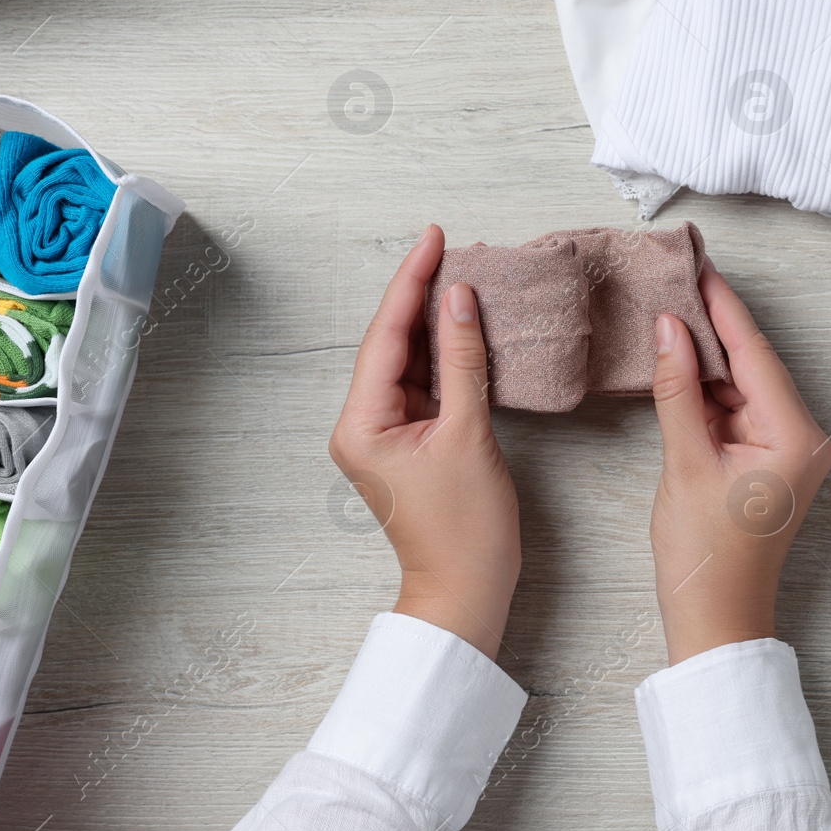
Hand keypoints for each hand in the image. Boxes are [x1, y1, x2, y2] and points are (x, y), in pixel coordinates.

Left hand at [328, 225, 519, 659]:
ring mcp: (383, 433)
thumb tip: (460, 301)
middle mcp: (361, 424)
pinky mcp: (406, 441)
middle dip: (419, 295)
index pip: (387, 336)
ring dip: (433, 322)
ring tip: (457, 275)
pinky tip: (462, 327)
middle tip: (445, 246)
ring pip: (407, 361)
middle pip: (391, 343)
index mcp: (361, 423)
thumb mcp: (469, 435)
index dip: (411, 284)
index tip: (432, 240)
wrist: (466, 591)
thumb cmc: (466, 530)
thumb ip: (464, 362)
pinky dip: (443, 356)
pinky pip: (422, 384)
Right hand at [649, 262, 830, 664]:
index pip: (755, 353)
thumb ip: (677, 390)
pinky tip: (676, 357)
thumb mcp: (684, 463)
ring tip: (669, 305)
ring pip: (741, 383)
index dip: (723, 307)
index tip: (699, 265)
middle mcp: (801, 436)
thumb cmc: (706, 557)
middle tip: (679, 274)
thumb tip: (669, 326)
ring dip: (705, 353)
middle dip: (713, 323)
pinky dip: (705, 387)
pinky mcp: (764, 459)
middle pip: (752, 363)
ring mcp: (784, 448)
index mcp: (796, 436)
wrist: (715, 620)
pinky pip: (734, 408)